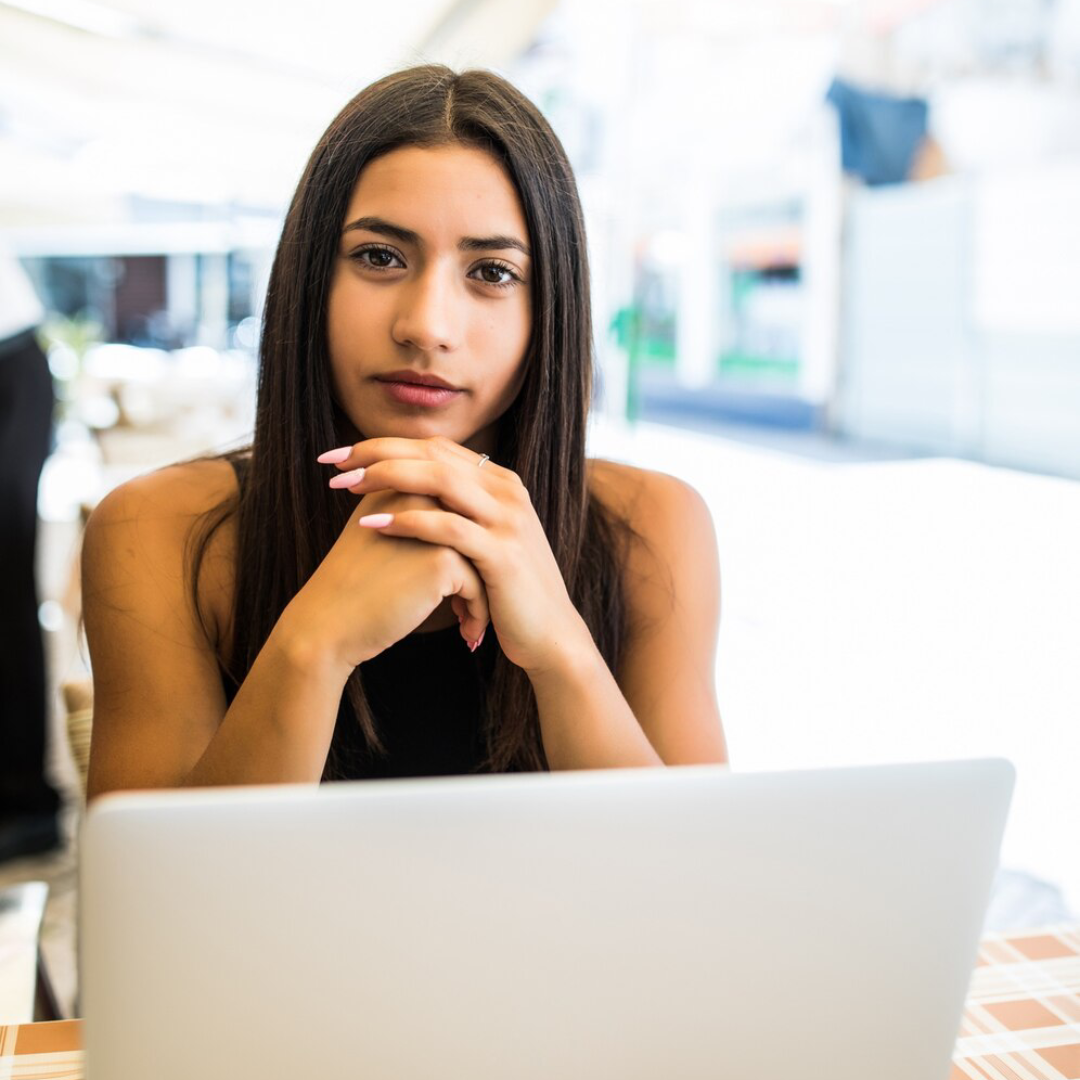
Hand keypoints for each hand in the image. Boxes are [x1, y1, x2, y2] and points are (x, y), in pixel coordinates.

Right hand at [281, 484, 490, 672]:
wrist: (327, 624)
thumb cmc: (352, 588)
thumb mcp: (375, 535)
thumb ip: (410, 520)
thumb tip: (457, 527)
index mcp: (401, 485)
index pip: (456, 512)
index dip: (465, 547)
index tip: (463, 581)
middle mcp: (420, 497)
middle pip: (474, 532)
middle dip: (481, 568)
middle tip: (473, 603)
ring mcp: (433, 526)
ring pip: (482, 559)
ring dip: (481, 594)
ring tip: (470, 619)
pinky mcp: (441, 559)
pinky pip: (478, 586)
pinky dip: (477, 611)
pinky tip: (467, 633)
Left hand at [321, 436, 592, 675]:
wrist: (550, 635)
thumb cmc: (506, 591)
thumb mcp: (484, 540)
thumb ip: (457, 510)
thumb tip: (407, 492)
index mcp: (500, 482)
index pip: (436, 447)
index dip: (386, 445)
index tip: (342, 455)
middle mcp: (507, 492)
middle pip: (434, 454)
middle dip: (378, 452)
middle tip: (333, 462)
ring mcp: (508, 521)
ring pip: (441, 480)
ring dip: (388, 477)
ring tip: (345, 485)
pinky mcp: (503, 554)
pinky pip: (448, 527)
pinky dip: (407, 521)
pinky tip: (371, 525)